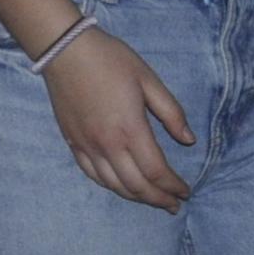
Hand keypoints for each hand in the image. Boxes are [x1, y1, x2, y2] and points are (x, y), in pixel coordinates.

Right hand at [41, 24, 194, 210]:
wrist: (65, 50)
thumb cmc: (110, 60)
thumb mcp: (148, 80)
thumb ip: (171, 112)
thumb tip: (189, 139)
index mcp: (130, 129)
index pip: (156, 171)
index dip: (174, 186)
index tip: (186, 191)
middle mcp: (108, 144)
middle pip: (136, 185)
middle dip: (158, 199)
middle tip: (174, 204)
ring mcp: (87, 145)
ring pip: (113, 185)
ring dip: (136, 197)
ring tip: (151, 199)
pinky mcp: (72, 142)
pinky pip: (92, 174)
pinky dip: (110, 185)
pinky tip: (120, 186)